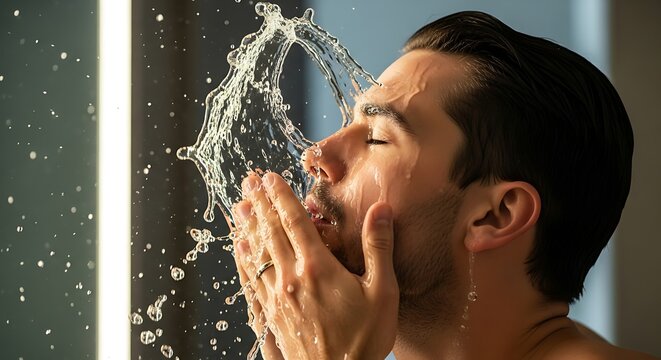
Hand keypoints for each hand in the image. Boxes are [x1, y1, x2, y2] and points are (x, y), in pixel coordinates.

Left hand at [231, 172, 398, 359]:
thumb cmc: (365, 339)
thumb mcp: (383, 293)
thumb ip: (379, 248)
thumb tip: (382, 209)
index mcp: (317, 267)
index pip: (294, 221)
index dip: (281, 196)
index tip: (270, 176)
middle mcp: (291, 278)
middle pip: (270, 232)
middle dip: (259, 203)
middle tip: (248, 181)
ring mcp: (277, 298)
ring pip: (256, 253)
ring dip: (247, 226)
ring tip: (239, 206)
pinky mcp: (271, 315)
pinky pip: (251, 280)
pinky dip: (244, 260)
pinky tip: (239, 250)